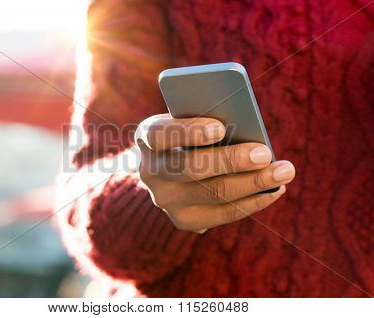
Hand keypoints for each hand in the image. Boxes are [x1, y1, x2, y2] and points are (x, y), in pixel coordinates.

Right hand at [135, 113, 294, 232]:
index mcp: (147, 137)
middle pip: (191, 168)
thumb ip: (208, 120)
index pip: (160, 134)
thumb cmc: (189, 135)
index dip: (188, 132)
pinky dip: (253, 202)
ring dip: (253, 183)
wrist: (169, 169)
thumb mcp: (190, 120)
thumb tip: (250, 132)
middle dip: (232, 160)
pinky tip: (275, 190)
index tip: (220, 127)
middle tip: (266, 153)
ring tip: (284, 171)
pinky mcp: (184, 220)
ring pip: (213, 193)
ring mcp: (165, 200)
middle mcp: (151, 171)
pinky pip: (223, 214)